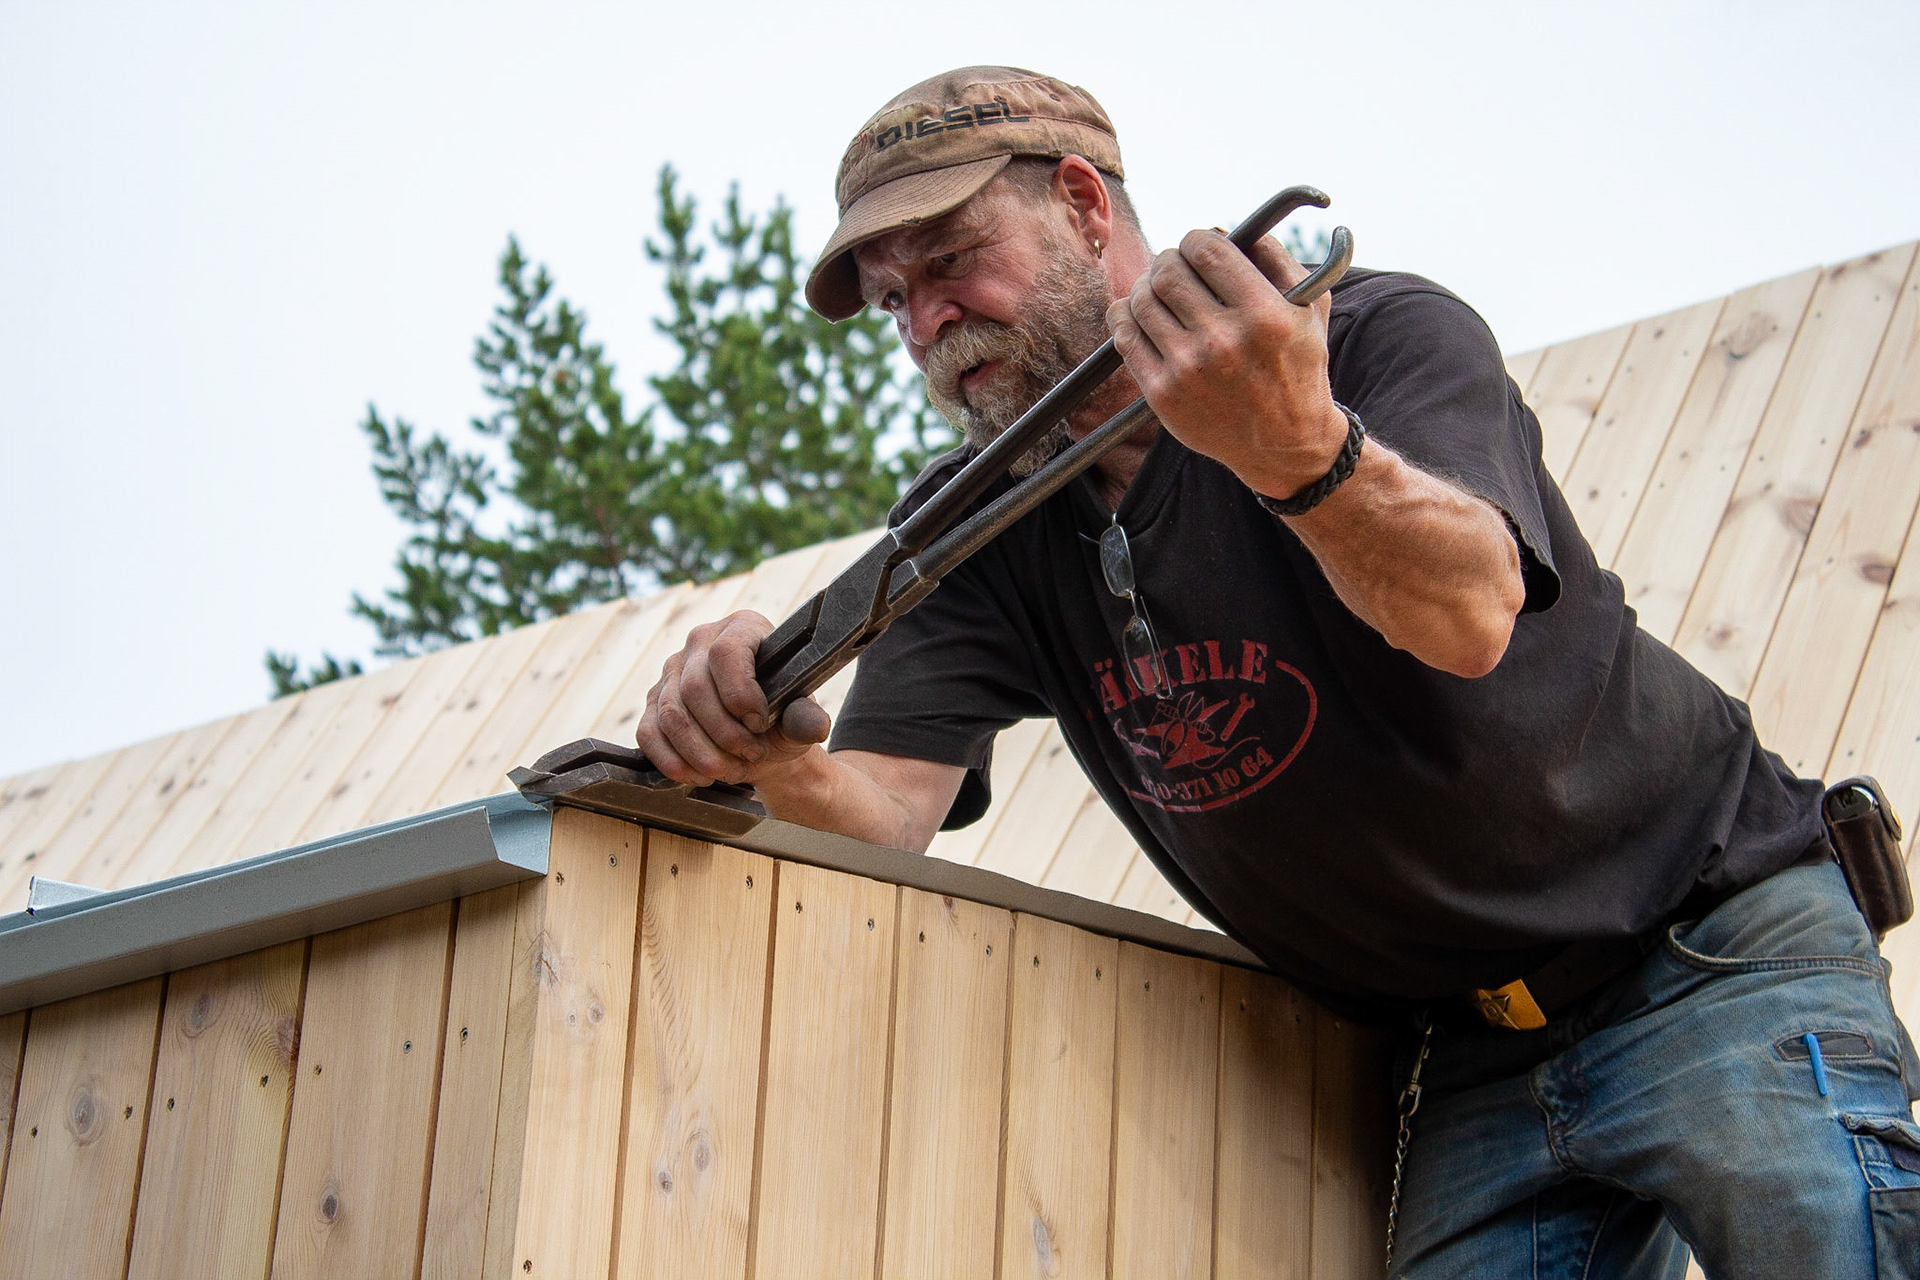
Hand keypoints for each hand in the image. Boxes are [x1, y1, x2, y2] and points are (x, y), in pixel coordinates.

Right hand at [636, 610, 830, 786]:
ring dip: (702, 753)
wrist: (761, 740)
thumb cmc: (780, 717)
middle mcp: (699, 641)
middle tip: (752, 756)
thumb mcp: (798, 716)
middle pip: (695, 689)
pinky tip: (701, 776)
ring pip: (671, 715)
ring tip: (733, 770)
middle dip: (725, 734)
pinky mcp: (653, 702)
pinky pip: (649, 733)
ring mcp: (671, 671)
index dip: (740, 694)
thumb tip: (814, 727)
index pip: (726, 653)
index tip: (759, 724)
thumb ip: (805, 718)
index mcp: (741, 628)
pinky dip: (674, 762)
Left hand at [1106, 229, 1348, 498]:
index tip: (1199, 246)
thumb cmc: (1297, 364)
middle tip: (1176, 267)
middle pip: (1166, 271)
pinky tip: (1139, 314)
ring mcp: (1188, 370)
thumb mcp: (1310, 304)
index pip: (1205, 250)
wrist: (1285, 442)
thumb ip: (1274, 256)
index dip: (1196, 239)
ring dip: (1145, 286)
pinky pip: (1124, 336)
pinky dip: (1125, 315)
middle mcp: (1224, 342)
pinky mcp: (1162, 394)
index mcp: (1264, 315)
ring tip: (1159, 290)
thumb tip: (1223, 228)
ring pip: (1140, 300)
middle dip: (1169, 260)